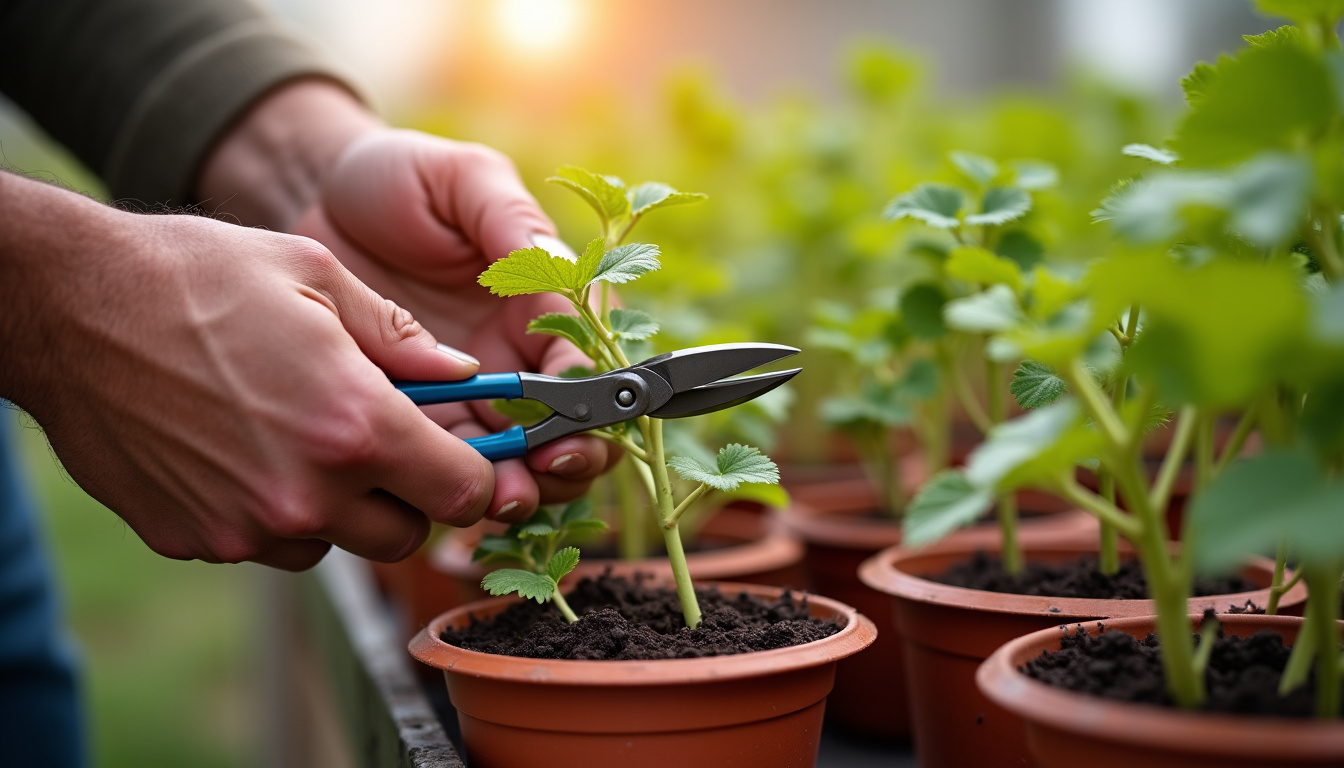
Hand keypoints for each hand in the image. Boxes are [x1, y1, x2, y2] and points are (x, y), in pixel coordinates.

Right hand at [0, 172, 495, 569]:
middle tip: (377, 442)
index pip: (463, 493)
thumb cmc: (198, 277)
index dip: (472, 475)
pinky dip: (269, 512)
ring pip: (333, 545)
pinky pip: (263, 544)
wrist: (69, 308)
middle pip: (405, 535)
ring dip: (336, 507)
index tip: (459, 456)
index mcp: (355, 425)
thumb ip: (402, 337)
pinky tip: (240, 450)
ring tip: (296, 435)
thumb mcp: (317, 274)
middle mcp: (307, 494)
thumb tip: (462, 373)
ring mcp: (245, 527)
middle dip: (406, 495)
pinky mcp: (193, 542)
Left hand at [292, 131, 619, 521]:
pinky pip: (448, 466)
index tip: (569, 427)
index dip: (589, 402)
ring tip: (492, 500)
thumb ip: (508, 219)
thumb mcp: (459, 179)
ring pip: (518, 461)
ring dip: (517, 488)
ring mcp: (475, 392)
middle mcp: (521, 354)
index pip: (587, 361)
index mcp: (545, 300)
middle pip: (571, 427)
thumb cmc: (396, 180)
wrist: (312, 200)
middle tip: (534, 476)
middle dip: (564, 462)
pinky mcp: (423, 417)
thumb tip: (557, 268)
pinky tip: (438, 495)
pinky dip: (451, 488)